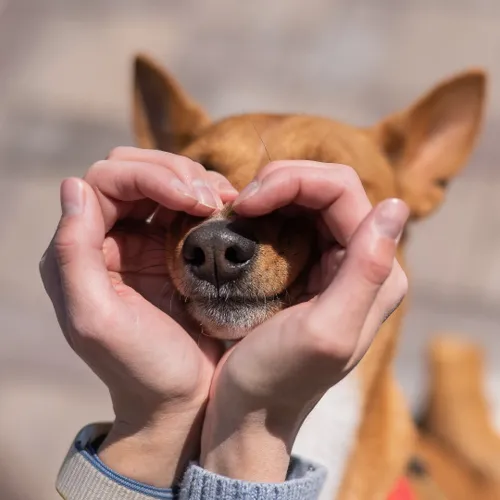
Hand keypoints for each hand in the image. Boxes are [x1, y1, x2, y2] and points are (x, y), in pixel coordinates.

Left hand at [39, 147, 236, 485]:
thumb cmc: (142, 368)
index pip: (108, 181)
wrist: (185, 400)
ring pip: (165, 180)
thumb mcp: (97, 320)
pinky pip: (191, 204)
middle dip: (176, 174)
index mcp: (83, 251)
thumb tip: (74, 187)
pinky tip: (228, 211)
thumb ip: (73, 254)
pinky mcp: (179, 249)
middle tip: (212, 199)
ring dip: (196, 182)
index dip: (151, 177)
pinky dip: (210, 198)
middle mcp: (111, 237)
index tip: (195, 201)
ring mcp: (147, 241)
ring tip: (224, 204)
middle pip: (135, 170)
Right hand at [200, 161, 408, 481]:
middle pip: (325, 187)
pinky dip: (264, 212)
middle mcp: (360, 261)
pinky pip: (289, 221)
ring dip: (270, 194)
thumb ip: (366, 270)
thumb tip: (396, 205)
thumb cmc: (278, 379)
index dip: (293, 182)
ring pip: (305, 199)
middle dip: (279, 182)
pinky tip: (241, 224)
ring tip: (236, 212)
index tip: (247, 203)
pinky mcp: (304, 268)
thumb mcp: (325, 331)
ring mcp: (331, 262)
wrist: (249, 412)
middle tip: (239, 203)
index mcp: (375, 272)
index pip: (341, 191)